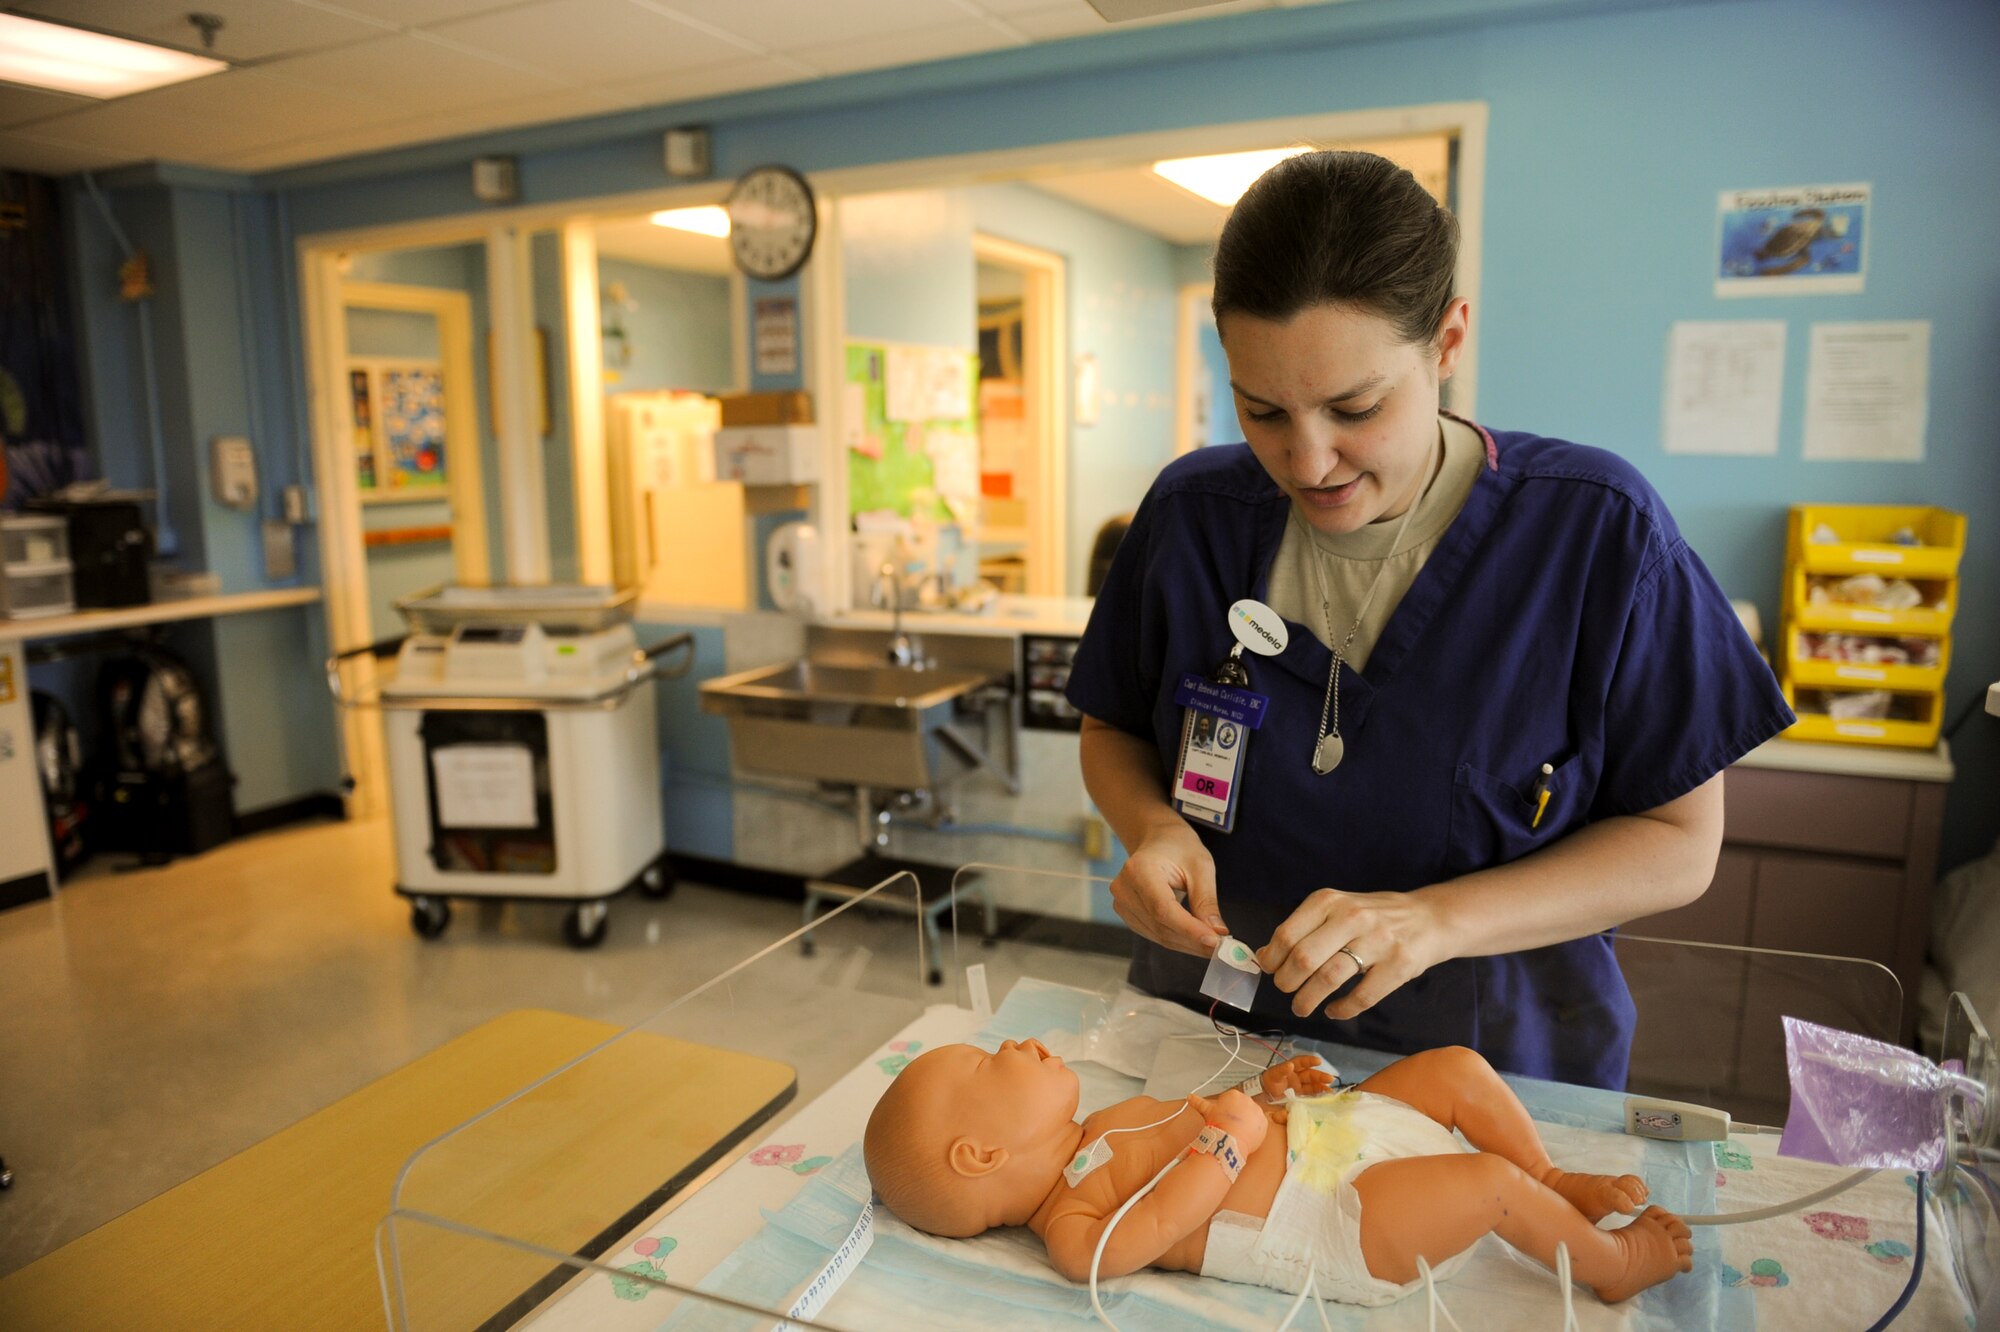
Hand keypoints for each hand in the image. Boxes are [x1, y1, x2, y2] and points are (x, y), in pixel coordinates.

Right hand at [1108, 817, 1223, 955]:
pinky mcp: (1127, 914)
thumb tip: (1217, 933)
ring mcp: (1122, 903)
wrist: (1158, 841)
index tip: (1215, 942)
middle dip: (1193, 941)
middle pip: (1160, 926)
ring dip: (1187, 944)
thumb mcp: (1201, 866)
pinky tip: (1195, 939)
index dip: (1189, 929)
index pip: (1163, 909)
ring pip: (1158, 935)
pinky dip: (1177, 940)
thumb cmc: (1180, 848)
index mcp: (1140, 869)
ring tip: (1213, 945)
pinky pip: (1154, 934)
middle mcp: (1124, 888)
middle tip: (1222, 949)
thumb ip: (1206, 901)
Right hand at [1186, 1088, 1267, 1153]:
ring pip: (1251, 1116)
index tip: (1223, 1119)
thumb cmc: (1218, 1124)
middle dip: (1237, 1115)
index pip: (1231, 1101)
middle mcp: (1247, 1099)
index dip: (1226, 1111)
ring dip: (1246, 1122)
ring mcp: (1257, 1110)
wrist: (1229, 1138)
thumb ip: (1199, 1102)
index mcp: (1234, 1094)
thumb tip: (1189, 1097)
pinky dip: (1254, 1130)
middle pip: (1242, 1107)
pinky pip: (1259, 1125)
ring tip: (1237, 1131)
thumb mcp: (1207, 1111)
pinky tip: (1246, 1135)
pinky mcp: (1263, 1122)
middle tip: (1229, 1125)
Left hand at [1255, 1054, 1335, 1100]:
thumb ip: (1282, 1070)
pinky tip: (1324, 1096)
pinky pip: (1309, 1094)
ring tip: (1330, 1090)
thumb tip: (1291, 1065)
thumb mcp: (1273, 1075)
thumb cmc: (1267, 1082)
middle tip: (1330, 1079)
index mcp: (1290, 1068)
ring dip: (1321, 1087)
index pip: (1302, 1062)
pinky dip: (1317, 1095)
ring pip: (1312, 1085)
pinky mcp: (1298, 1096)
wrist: (1261, 1096)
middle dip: (1320, 1076)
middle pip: (1310, 1074)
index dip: (1310, 1061)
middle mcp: (1296, 1076)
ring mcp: (1298, 1086)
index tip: (1319, 1061)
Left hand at [1256, 887, 1447, 1020]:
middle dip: (1287, 982)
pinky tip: (1334, 1011)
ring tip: (1301, 1008)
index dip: (1272, 959)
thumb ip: (1304, 928)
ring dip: (1307, 1000)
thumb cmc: (1374, 916)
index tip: (1270, 971)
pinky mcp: (1399, 965)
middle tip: (1286, 991)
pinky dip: (1342, 1009)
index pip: (1287, 934)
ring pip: (1329, 978)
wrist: (1430, 917)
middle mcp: (1352, 917)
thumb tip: (1264, 954)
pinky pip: (1362, 996)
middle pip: (1304, 958)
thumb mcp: (1338, 909)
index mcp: (1330, 901)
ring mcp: (1378, 941)